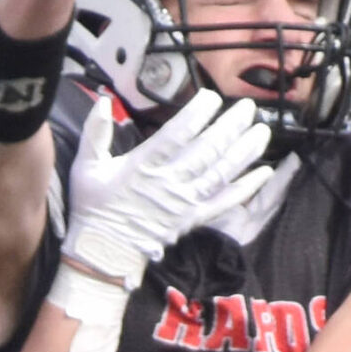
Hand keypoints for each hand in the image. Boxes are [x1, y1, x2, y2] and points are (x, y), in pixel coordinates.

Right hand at [62, 90, 271, 285]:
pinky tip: (264, 173)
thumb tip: (102, 100)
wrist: (102, 253)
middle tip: (249, 108)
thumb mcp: (86, 167)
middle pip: (208, 149)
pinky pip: (224, 202)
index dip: (198, 113)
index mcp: (144, 165)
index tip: (212, 98)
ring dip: (245, 152)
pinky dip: (245, 188)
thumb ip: (95, 133)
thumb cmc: (93, 209)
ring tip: (263, 132)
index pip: (177, 134)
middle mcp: (169, 182)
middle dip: (231, 126)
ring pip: (221, 172)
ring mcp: (184, 202)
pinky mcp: (193, 219)